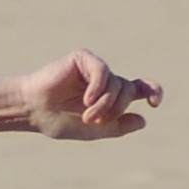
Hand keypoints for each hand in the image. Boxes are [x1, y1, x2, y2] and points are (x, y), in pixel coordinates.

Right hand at [20, 50, 161, 139]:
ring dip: (105, 104)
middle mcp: (105, 80)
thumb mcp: (94, 130)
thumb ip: (118, 127)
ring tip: (87, 116)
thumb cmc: (59, 121)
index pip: (141, 88)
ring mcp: (94, 68)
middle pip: (129, 90)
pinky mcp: (82, 59)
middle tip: (96, 120)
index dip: (153, 91)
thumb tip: (143, 120)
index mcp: (111, 96)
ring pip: (116, 83)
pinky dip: (98, 88)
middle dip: (117, 108)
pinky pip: (102, 71)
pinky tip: (86, 100)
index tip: (155, 103)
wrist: (33, 111)